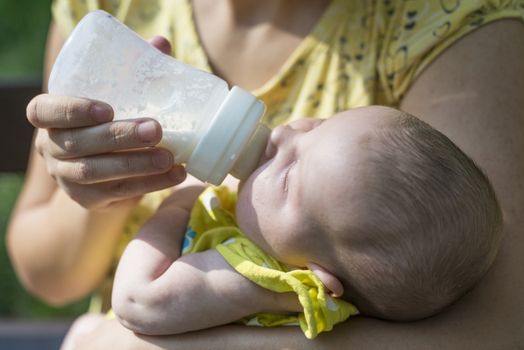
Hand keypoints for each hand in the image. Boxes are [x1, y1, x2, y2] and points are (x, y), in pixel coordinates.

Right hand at [29, 37, 185, 209]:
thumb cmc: (112, 121)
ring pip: (95, 172)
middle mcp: (51, 147)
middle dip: (119, 137)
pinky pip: (117, 193)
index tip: (107, 108)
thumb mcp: (117, 97)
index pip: (43, 111)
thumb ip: (134, 71)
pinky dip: (149, 184)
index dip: (71, 109)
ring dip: (136, 165)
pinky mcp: (87, 200)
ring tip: (170, 158)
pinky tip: (174, 174)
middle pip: (78, 143)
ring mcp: (66, 176)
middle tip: (156, 129)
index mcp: (51, 117)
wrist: (107, 170)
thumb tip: (161, 43)